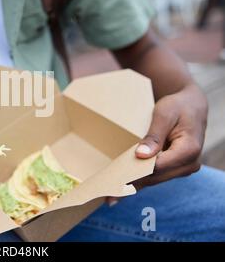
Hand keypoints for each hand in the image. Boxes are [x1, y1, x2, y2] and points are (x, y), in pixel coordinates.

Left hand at [106, 84, 206, 204]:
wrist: (191, 105)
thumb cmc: (177, 106)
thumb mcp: (164, 115)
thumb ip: (154, 136)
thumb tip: (141, 155)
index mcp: (189, 150)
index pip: (158, 166)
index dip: (136, 173)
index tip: (117, 179)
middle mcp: (189, 164)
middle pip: (155, 176)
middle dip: (131, 183)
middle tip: (107, 191)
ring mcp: (183, 168)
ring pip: (154, 180)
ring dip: (133, 185)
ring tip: (110, 194)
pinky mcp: (175, 168)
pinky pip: (155, 176)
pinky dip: (139, 181)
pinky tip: (121, 191)